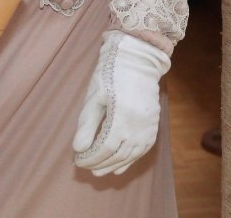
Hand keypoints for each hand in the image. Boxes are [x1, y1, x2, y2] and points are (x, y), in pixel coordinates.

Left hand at [72, 31, 170, 176]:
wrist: (138, 58)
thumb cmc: (111, 74)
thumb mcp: (95, 96)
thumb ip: (87, 124)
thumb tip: (78, 149)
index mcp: (122, 117)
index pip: (104, 148)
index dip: (90, 158)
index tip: (77, 160)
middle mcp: (138, 125)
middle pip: (118, 155)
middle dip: (99, 163)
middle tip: (85, 166)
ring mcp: (148, 126)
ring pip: (131, 155)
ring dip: (114, 165)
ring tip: (99, 171)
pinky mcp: (153, 125)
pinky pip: (143, 149)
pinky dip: (131, 159)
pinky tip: (120, 165)